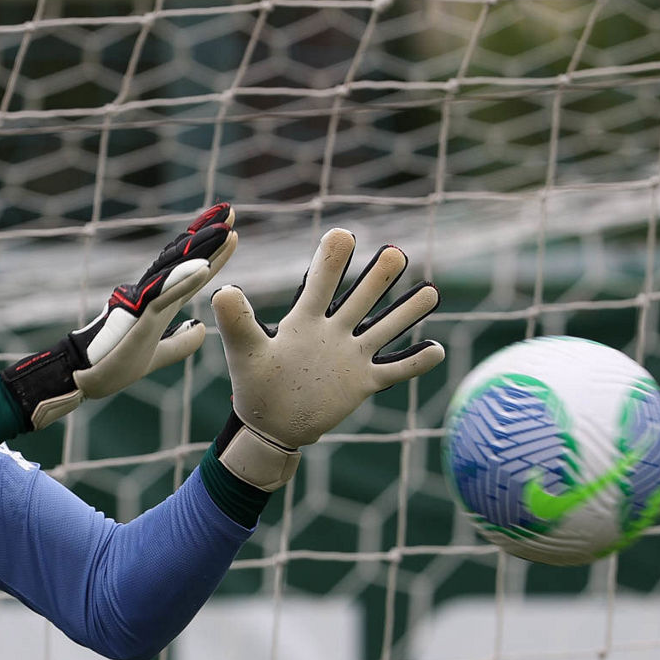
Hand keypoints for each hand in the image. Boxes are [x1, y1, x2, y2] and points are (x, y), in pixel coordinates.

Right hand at [0, 203, 237, 429]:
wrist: (84, 379)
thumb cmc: (114, 365)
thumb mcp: (157, 356)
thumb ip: (180, 343)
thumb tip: (202, 328)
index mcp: (161, 304)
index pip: (192, 273)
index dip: (213, 253)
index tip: (232, 231)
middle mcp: (153, 296)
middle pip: (186, 262)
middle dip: (209, 236)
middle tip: (229, 210)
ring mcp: (145, 304)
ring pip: (176, 271)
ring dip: (201, 250)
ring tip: (224, 228)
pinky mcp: (138, 319)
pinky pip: (164, 297)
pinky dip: (184, 282)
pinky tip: (205, 269)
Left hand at [210, 228, 444, 490]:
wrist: (271, 425)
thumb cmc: (255, 386)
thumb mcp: (245, 352)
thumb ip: (237, 322)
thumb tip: (222, 290)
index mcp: (303, 321)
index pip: (319, 285)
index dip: (331, 261)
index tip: (343, 234)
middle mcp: (332, 332)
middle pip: (359, 299)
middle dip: (377, 278)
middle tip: (395, 252)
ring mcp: (350, 356)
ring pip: (384, 329)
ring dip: (406, 312)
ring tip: (431, 291)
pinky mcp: (362, 382)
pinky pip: (394, 370)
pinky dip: (414, 362)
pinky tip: (436, 349)